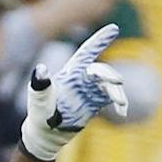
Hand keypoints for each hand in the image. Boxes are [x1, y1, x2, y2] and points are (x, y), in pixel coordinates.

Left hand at [19, 24, 125, 161]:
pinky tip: (122, 112)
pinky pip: (112, 99)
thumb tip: (40, 70)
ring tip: (120, 102)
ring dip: (116, 91)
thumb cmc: (40, 111)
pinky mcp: (96, 103)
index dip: (99, 40)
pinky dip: (119, 103)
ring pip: (109, 85)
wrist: (46, 132)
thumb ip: (40, 85)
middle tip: (116, 82)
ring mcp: (91, 90)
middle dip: (108, 75)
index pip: (87, 51)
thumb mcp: (39, 98)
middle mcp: (83, 78)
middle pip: (101, 71)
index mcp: (71, 71)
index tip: (114, 28)